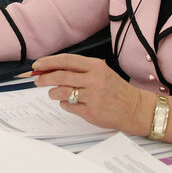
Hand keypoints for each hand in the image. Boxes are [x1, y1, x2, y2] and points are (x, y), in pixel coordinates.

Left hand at [32, 53, 150, 133]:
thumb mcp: (101, 72)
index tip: (37, 64)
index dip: (49, 62)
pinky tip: (68, 102)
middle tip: (37, 79)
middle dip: (45, 77)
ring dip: (52, 92)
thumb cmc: (114, 89)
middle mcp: (94, 79)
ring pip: (62, 92)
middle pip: (60, 76)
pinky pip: (68, 106)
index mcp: (96, 66)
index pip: (66, 60)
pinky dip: (64, 104)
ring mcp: (92, 96)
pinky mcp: (91, 112)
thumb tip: (51, 68)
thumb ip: (79, 70)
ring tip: (53, 93)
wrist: (134, 108)